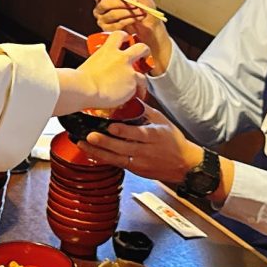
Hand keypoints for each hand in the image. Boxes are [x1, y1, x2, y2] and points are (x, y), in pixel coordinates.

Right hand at [57, 30, 150, 112]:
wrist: (85, 89)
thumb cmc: (81, 80)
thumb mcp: (89, 65)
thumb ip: (98, 65)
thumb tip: (98, 72)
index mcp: (108, 50)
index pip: (120, 35)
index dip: (125, 37)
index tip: (126, 40)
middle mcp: (121, 58)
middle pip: (141, 48)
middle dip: (144, 52)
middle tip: (143, 57)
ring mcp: (129, 71)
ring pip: (144, 74)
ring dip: (141, 80)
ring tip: (138, 87)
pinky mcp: (133, 84)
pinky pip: (138, 89)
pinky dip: (136, 93)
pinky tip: (131, 98)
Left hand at [74, 107, 201, 185]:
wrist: (184, 164)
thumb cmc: (173, 140)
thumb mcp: (162, 121)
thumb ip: (144, 110)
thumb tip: (129, 96)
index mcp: (155, 136)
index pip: (138, 134)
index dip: (124, 131)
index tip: (110, 126)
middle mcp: (147, 151)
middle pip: (123, 148)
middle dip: (105, 142)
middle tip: (89, 135)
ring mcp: (140, 162)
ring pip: (117, 158)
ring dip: (98, 151)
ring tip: (83, 143)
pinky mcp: (136, 170)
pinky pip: (117, 164)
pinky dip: (104, 158)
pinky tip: (91, 152)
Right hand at [93, 0, 173, 72]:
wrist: (150, 23)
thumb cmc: (143, 6)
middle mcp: (101, 7)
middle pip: (104, 4)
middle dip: (121, 3)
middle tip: (134, 2)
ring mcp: (103, 19)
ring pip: (111, 14)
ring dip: (128, 12)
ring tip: (139, 10)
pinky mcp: (109, 30)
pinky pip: (116, 25)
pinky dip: (128, 20)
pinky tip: (135, 18)